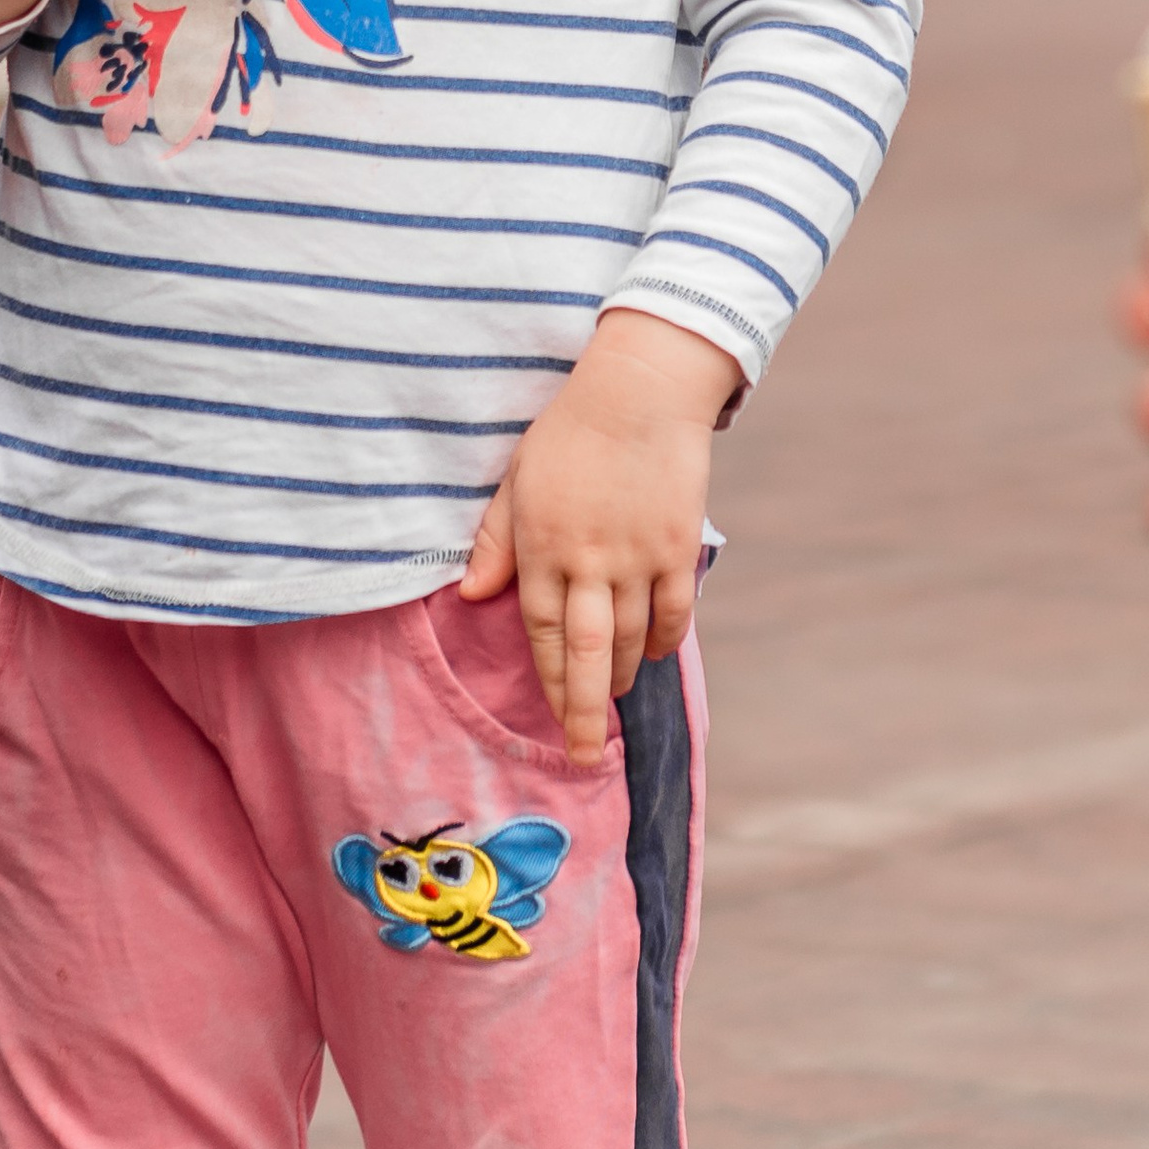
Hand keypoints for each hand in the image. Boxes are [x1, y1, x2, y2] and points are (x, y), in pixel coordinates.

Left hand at [460, 310, 741, 760]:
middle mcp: (588, 562)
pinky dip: (665, 638)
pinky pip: (673, 609)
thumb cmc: (571, 430)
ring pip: (629, 638)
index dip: (548, 679)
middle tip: (584, 759)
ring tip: (615, 700)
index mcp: (542, 547)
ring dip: (621, 676)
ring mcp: (636, 557)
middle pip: (586, 655)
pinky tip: (655, 654)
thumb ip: (496, 539)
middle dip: (582, 713)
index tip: (551, 717)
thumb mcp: (517, 478)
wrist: (641, 389)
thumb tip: (472, 594)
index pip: (542, 632)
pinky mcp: (675, 545)